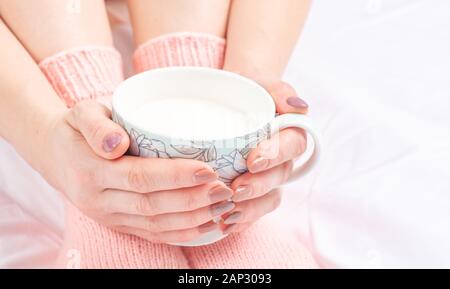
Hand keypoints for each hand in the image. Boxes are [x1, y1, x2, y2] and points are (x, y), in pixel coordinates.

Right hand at [40, 100, 233, 243]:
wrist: (56, 156)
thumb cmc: (78, 129)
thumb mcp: (81, 113)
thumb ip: (97, 125)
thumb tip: (117, 143)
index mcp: (91, 171)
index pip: (140, 177)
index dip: (176, 176)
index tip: (209, 169)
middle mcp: (98, 200)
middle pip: (153, 205)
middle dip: (193, 200)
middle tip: (225, 189)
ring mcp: (109, 216)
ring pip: (156, 225)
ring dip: (193, 219)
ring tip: (223, 207)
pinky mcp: (118, 225)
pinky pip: (152, 235)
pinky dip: (181, 233)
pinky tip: (206, 225)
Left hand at [221, 81, 308, 233]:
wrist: (231, 99)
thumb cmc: (249, 90)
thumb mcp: (262, 83)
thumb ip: (280, 90)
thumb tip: (297, 107)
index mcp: (290, 134)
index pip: (293, 145)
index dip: (276, 155)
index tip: (253, 160)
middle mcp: (283, 159)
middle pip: (280, 176)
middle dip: (258, 186)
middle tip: (235, 190)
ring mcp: (269, 177)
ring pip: (269, 198)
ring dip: (251, 208)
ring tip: (227, 212)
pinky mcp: (253, 191)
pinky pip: (254, 210)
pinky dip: (241, 220)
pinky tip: (224, 225)